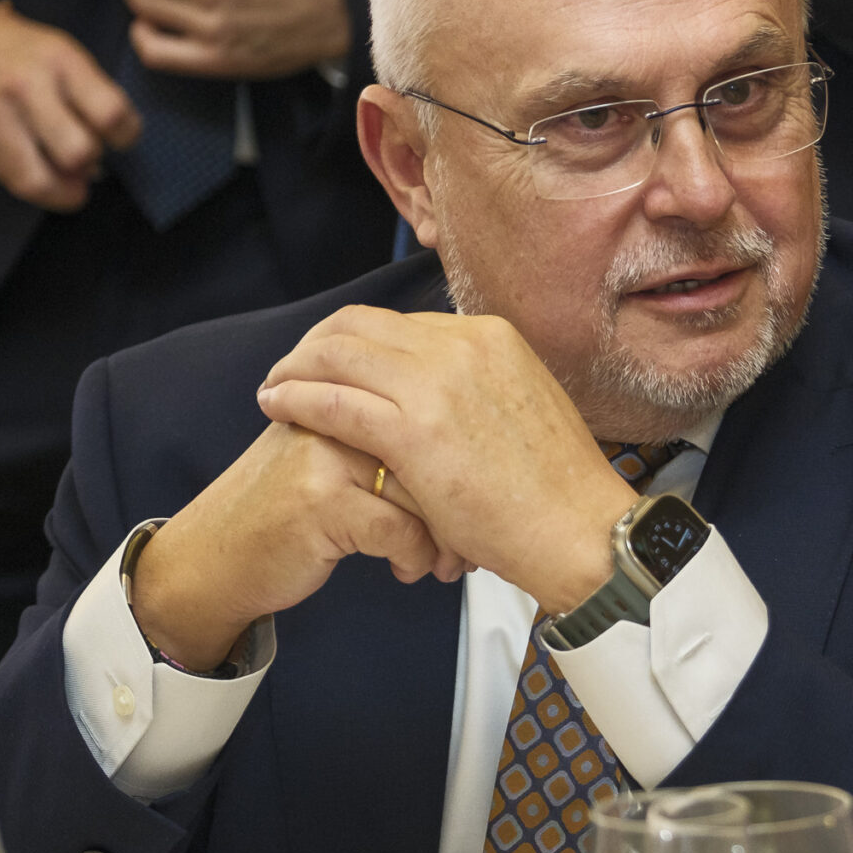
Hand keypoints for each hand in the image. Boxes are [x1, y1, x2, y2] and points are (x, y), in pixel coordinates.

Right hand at [0, 0, 140, 210]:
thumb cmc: (14, 50)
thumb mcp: (59, 53)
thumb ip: (88, 95)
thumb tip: (108, 150)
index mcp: (61, 59)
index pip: (112, 113)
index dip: (126, 136)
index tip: (119, 137)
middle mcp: (29, 84)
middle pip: (82, 150)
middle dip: (93, 161)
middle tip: (87, 154)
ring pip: (49, 176)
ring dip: (68, 186)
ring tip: (68, 175)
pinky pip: (21, 182)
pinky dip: (46, 192)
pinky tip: (50, 182)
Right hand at [130, 421, 471, 669]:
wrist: (214, 557)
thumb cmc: (288, 510)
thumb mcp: (336, 455)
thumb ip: (387, 432)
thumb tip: (472, 441)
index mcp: (348, 390)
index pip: (431, 405)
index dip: (463, 456)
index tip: (478, 499)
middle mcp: (337, 411)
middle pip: (435, 446)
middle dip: (462, 501)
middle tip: (473, 542)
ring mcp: (328, 453)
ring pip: (425, 488)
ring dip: (446, 538)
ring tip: (447, 564)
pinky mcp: (322, 501)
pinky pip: (401, 528)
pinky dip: (415, 557)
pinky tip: (407, 572)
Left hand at [253, 306, 642, 612]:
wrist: (579, 529)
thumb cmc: (556, 488)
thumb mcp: (524, 407)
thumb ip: (480, 388)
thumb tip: (445, 396)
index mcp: (492, 337)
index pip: (401, 322)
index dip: (355, 339)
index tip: (332, 361)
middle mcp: (463, 346)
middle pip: (361, 325)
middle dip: (316, 344)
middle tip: (290, 369)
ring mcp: (438, 384)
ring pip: (338, 354)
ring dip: (295, 366)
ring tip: (274, 387)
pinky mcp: (415, 430)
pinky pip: (334, 400)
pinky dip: (296, 397)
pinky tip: (276, 406)